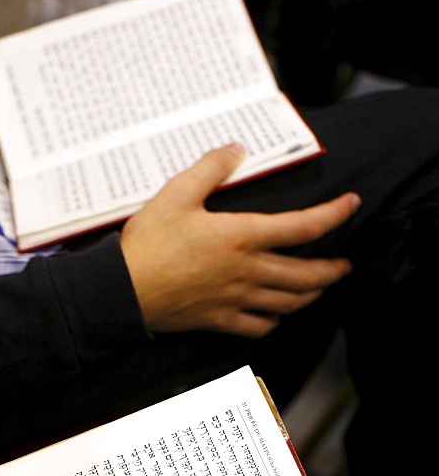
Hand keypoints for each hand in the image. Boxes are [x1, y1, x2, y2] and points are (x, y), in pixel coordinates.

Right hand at [120, 143, 360, 338]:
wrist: (123, 290)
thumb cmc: (148, 244)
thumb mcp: (177, 193)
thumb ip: (211, 168)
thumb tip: (235, 149)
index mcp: (242, 236)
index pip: (303, 226)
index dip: (334, 215)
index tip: (351, 206)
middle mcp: (247, 271)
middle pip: (306, 274)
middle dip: (332, 269)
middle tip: (344, 263)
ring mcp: (235, 299)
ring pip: (288, 303)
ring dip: (311, 295)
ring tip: (320, 288)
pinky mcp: (218, 320)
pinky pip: (258, 327)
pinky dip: (274, 321)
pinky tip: (276, 315)